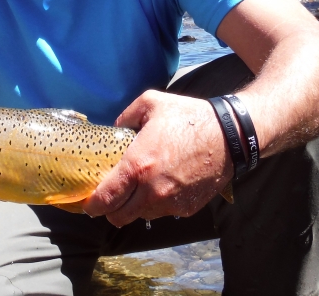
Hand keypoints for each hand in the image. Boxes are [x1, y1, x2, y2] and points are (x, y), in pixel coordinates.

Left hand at [83, 90, 232, 226]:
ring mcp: (171, 203)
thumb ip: (126, 116)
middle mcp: (152, 191)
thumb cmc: (189, 117)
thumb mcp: (151, 103)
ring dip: (135, 207)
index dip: (92, 205)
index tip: (88, 203)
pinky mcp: (187, 208)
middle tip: (111, 198)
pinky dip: (159, 204)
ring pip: (141, 216)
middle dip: (110, 210)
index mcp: (137, 166)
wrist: (230, 136)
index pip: (105, 199)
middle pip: (119, 217)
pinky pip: (165, 212)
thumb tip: (115, 128)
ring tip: (140, 188)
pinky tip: (164, 185)